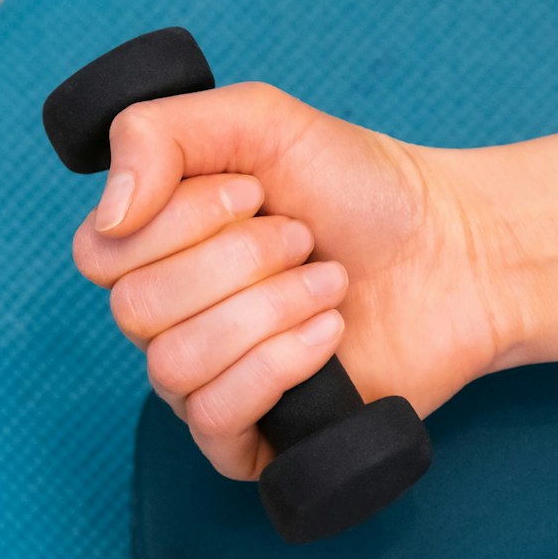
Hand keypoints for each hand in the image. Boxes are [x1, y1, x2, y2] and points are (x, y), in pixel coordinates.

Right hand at [71, 81, 512, 480]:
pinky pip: (214, 418)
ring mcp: (202, 383)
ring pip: (174, 365)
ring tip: (329, 284)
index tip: (255, 194)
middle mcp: (164, 320)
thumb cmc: (360, 187)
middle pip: (136, 309)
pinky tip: (330, 335)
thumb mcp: (256, 119)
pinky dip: (280, 365)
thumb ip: (155, 135)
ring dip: (269, 310)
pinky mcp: (248, 439)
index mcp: (151, 250)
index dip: (181, 221)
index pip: (99, 253)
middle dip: (238, 261)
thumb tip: (109, 217)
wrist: (458, 252)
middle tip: (303, 239)